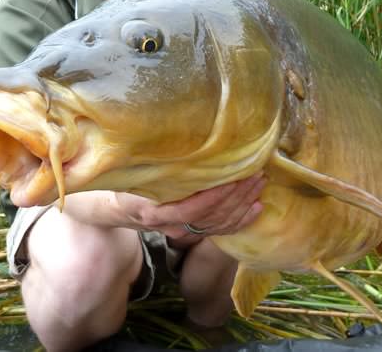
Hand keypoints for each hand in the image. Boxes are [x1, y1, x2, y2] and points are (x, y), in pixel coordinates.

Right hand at [118, 172, 264, 242]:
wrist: (121, 210)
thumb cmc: (126, 187)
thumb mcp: (131, 177)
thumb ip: (151, 169)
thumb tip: (170, 147)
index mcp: (155, 213)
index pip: (192, 209)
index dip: (215, 196)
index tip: (234, 179)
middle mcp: (173, 227)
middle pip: (211, 216)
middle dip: (237, 196)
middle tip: (256, 174)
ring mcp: (184, 233)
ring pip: (220, 224)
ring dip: (243, 205)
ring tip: (260, 184)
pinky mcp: (194, 232)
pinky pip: (221, 231)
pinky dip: (241, 220)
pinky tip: (256, 208)